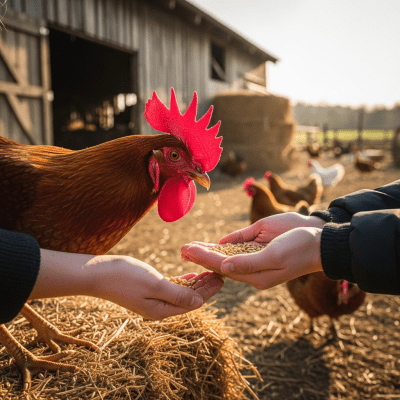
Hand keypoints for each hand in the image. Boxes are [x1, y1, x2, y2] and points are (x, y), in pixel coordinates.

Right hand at [92, 257, 224, 319]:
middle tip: (220, 273)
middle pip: (189, 298)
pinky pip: (172, 287)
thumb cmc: (124, 277)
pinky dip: (183, 281)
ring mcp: (153, 299)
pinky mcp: (148, 290)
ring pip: (182, 292)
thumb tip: (199, 302)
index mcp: (161, 310)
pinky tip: (191, 274)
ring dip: (196, 283)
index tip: (222, 278)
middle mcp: (159, 308)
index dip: (208, 291)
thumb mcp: (154, 285)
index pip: (192, 303)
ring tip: (210, 272)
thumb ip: (177, 294)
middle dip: (205, 287)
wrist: (98, 273)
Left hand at [181, 215, 323, 289]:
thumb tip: (223, 267)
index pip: (222, 267)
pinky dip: (221, 246)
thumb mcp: (275, 256)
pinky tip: (209, 245)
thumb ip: (249, 263)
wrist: (320, 240)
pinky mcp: (259, 247)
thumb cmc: (300, 247)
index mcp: (255, 275)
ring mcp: (255, 257)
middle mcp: (252, 268)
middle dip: (200, 256)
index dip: (203, 258)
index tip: (187, 251)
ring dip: (207, 251)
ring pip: (226, 256)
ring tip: (189, 247)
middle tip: (182, 249)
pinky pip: (236, 247)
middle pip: (220, 263)